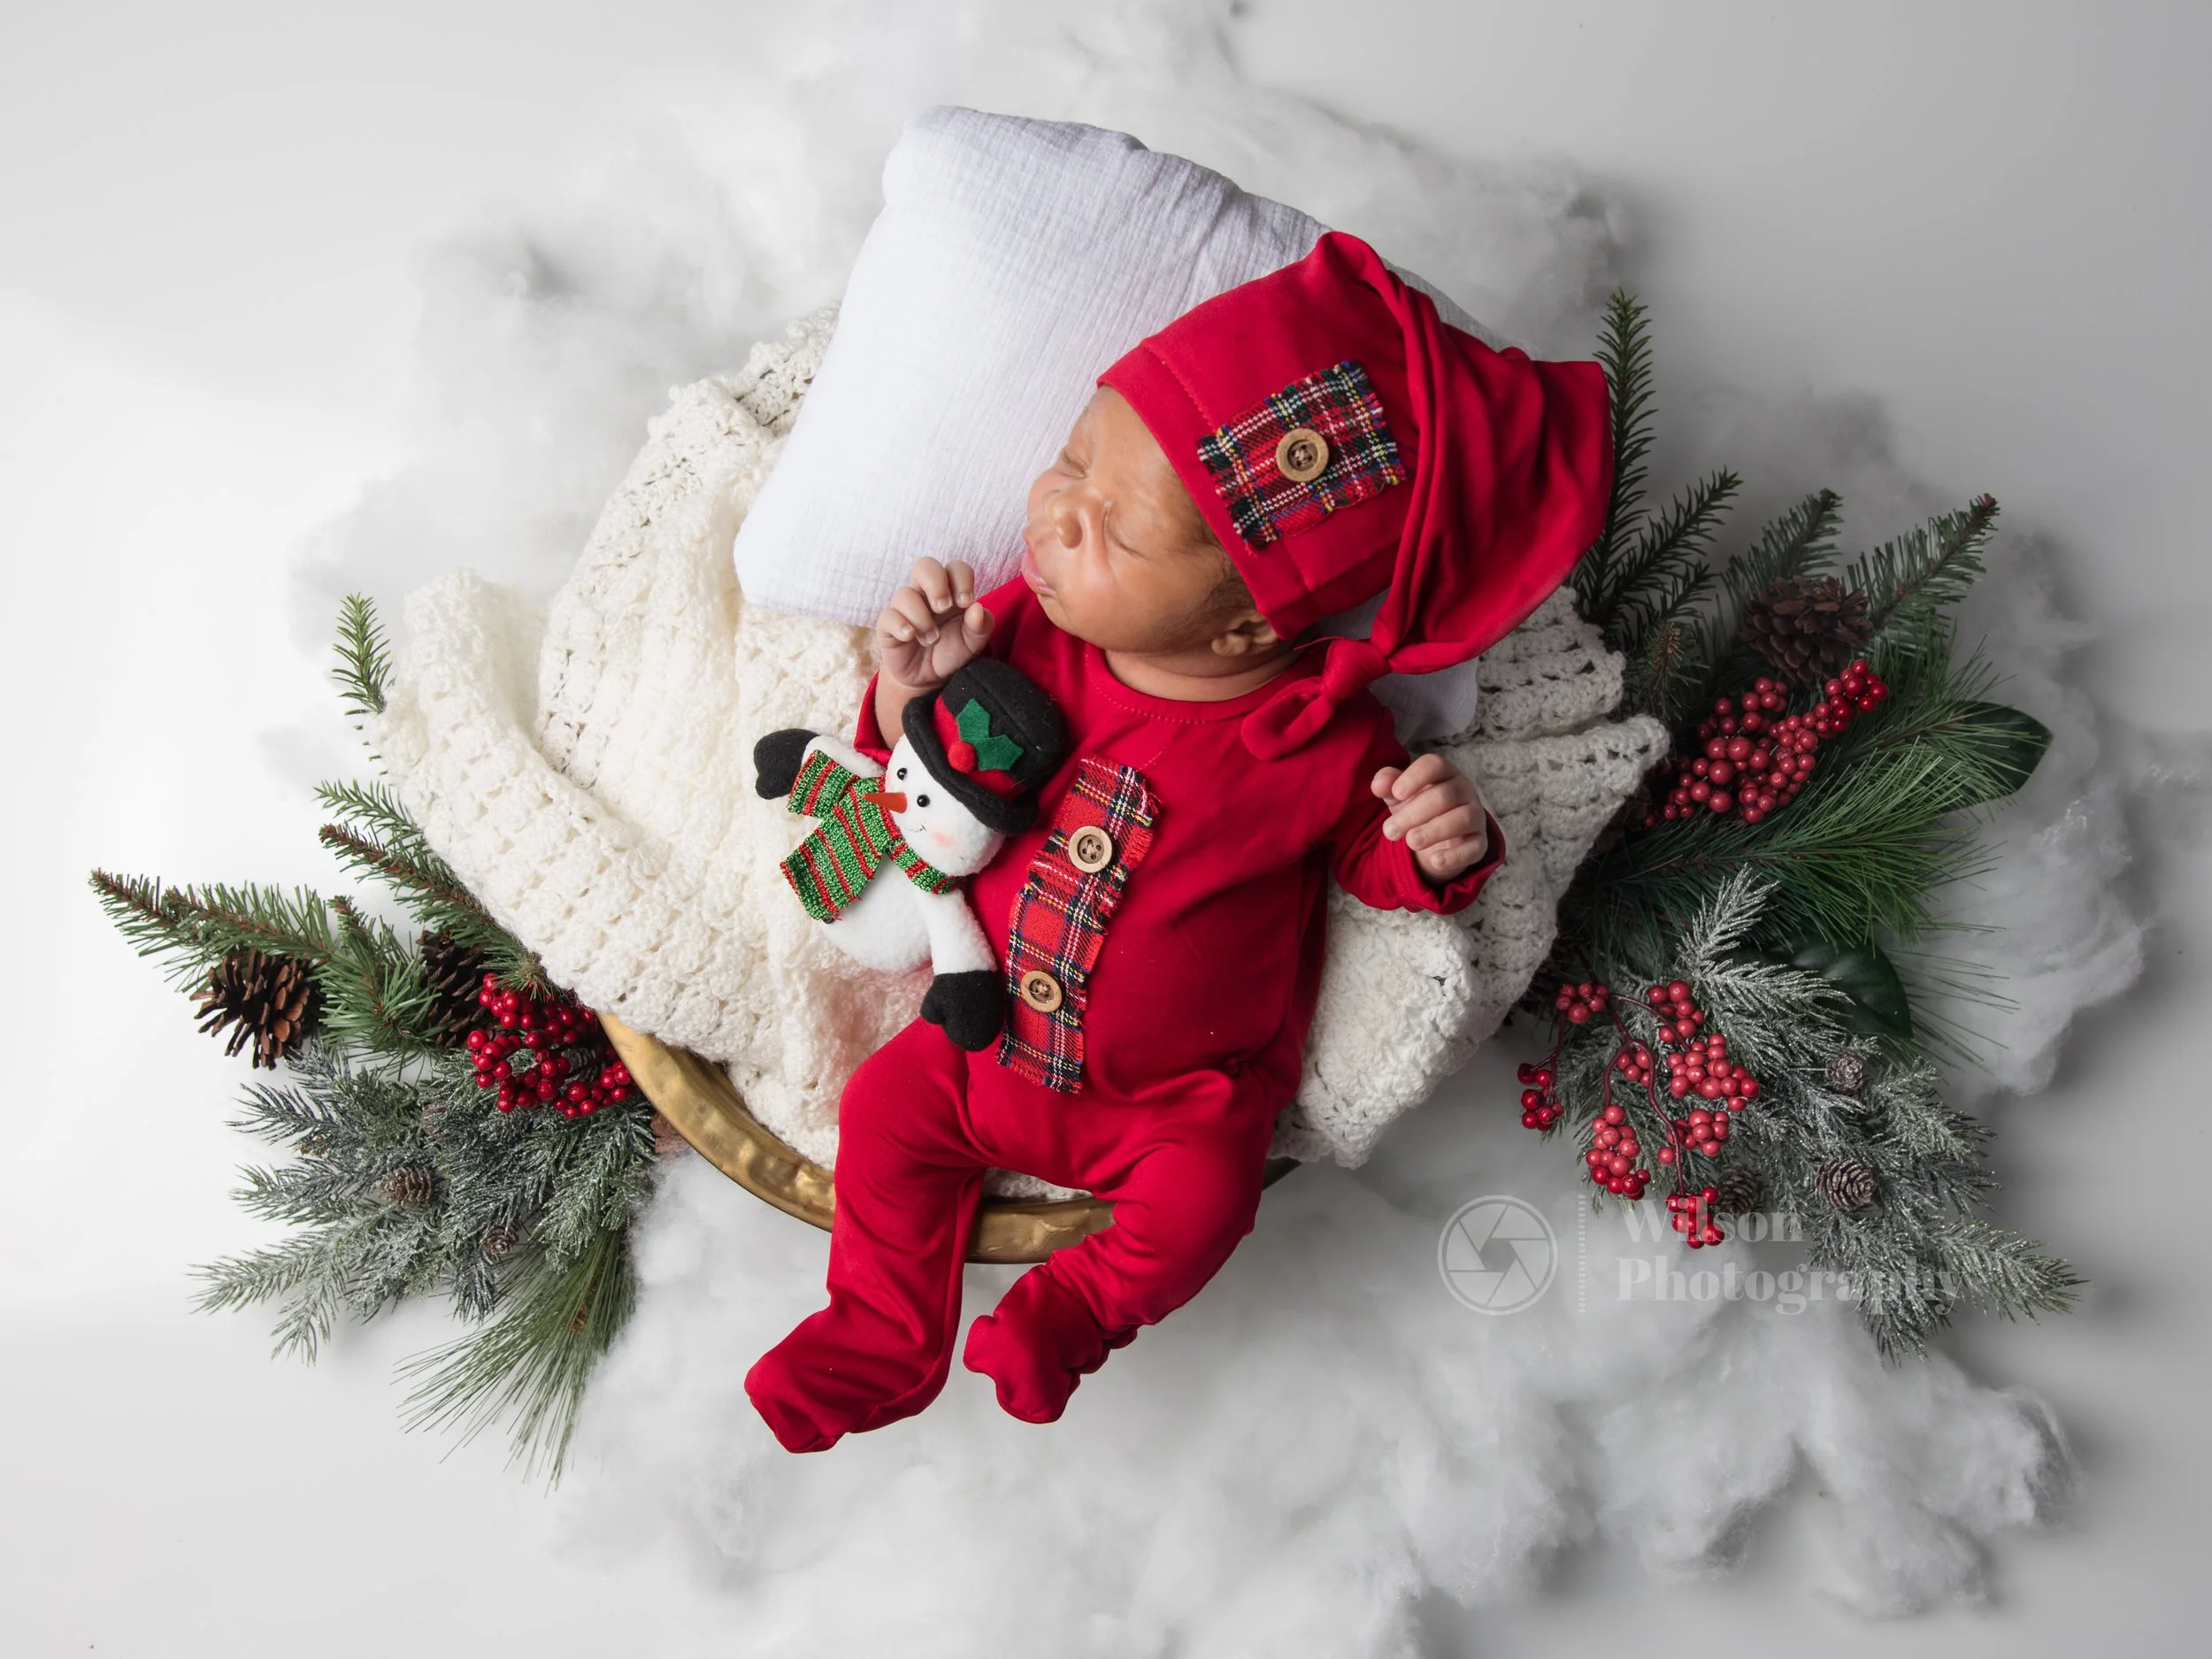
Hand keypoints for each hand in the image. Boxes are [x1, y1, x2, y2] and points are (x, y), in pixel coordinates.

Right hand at [875, 557, 993, 693]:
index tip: (966, 602)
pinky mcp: (888, 626)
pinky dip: (900, 625)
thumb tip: (977, 608)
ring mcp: (905, 608)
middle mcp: (926, 594)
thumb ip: (981, 626)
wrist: (929, 678)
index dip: (961, 579)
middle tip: (944, 608)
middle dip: (936, 584)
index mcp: (951, 591)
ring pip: (905, 593)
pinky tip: (910, 637)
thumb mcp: (973, 642)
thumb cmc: (951, 652)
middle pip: (925, 565)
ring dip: (921, 617)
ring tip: (932, 639)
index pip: (955, 568)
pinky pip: (888, 616)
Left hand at [1372, 752, 1490, 882]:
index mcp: (1444, 773)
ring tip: (1411, 842)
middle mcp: (1464, 791)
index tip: (1396, 793)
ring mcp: (1475, 816)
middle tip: (1389, 830)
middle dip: (1413, 813)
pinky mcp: (1479, 843)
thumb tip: (1378, 784)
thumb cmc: (1418, 808)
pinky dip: (1455, 855)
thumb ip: (1388, 785)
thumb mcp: (1399, 796)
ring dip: (1435, 831)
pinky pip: (1474, 847)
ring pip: (1463, 818)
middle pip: (1444, 795)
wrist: (1438, 840)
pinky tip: (1434, 861)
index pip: (1435, 765)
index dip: (1415, 777)